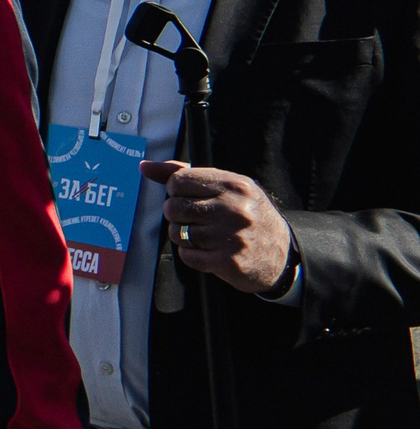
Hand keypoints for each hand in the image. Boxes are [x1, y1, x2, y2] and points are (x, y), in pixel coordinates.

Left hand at [145, 160, 295, 294]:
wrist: (283, 255)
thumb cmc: (246, 215)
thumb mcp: (227, 187)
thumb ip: (184, 174)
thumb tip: (144, 166)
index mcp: (234, 185)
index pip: (178, 180)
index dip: (176, 191)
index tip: (189, 198)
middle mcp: (234, 209)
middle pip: (173, 207)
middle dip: (176, 215)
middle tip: (195, 219)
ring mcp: (232, 236)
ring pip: (177, 233)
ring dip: (183, 236)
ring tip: (204, 235)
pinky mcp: (228, 261)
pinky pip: (187, 255)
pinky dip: (192, 255)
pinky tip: (210, 251)